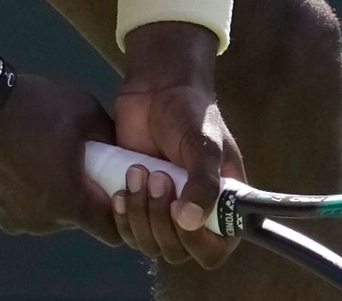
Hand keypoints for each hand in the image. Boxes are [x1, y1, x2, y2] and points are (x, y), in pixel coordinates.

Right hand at [0, 73, 120, 244]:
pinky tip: (18, 163)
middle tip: (76, 162)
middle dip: (81, 196)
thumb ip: (108, 136)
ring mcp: (13, 220)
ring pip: (47, 216)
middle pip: (75, 220)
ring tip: (43, 158)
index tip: (115, 191)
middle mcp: (41, 222)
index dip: (119, 213)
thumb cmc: (35, 107)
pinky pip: (21, 209)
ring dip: (52, 195)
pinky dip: (25, 193)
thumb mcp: (83, 109)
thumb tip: (120, 150)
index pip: (110, 231)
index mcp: (68, 202)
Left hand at [110, 23, 244, 268]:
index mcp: (221, 206)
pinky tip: (120, 190)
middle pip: (176, 251)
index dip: (197, 242)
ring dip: (140, 214)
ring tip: (139, 170)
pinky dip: (123, 216)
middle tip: (157, 176)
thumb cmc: (191, 113)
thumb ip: (203, 182)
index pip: (213, 250)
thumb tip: (189, 221)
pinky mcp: (137, 203)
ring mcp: (163, 211)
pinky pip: (128, 231)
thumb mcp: (204, 145)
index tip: (180, 209)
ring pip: (150, 243)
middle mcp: (194, 215)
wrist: (156, 90)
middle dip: (161, 219)